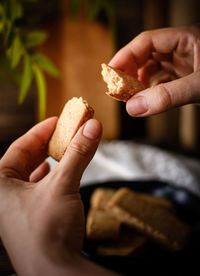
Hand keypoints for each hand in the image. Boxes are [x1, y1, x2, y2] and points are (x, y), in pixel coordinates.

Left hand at [0, 117, 118, 275]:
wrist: (55, 272)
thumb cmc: (47, 231)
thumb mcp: (63, 184)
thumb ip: (78, 154)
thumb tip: (91, 127)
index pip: (20, 147)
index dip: (41, 130)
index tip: (59, 120)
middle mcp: (4, 195)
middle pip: (27, 158)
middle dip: (49, 145)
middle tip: (66, 133)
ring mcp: (16, 207)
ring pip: (34, 173)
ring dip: (52, 160)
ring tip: (66, 149)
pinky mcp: (30, 216)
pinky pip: (39, 188)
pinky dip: (52, 176)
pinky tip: (59, 172)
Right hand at [109, 26, 199, 115]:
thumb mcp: (198, 86)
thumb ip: (168, 96)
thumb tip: (133, 106)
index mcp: (186, 38)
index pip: (147, 41)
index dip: (126, 55)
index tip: (111, 71)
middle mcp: (183, 49)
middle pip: (147, 54)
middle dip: (131, 70)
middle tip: (118, 86)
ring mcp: (186, 64)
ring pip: (154, 68)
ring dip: (141, 81)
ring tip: (132, 94)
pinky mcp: (188, 78)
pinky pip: (164, 82)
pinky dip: (153, 90)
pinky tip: (149, 99)